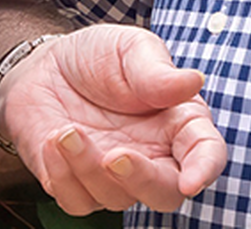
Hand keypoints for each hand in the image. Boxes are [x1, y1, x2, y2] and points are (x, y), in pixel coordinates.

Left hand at [0, 26, 225, 213]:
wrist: (44, 66)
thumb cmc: (97, 57)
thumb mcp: (129, 49)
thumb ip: (157, 70)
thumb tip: (193, 80)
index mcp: (178, 124)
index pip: (206, 154)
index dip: (204, 170)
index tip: (191, 181)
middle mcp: (153, 157)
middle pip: (165, 194)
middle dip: (143, 182)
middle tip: (115, 157)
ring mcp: (115, 176)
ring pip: (116, 198)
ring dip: (88, 168)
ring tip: (67, 130)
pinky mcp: (78, 185)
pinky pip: (76, 200)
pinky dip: (62, 177)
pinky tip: (52, 140)